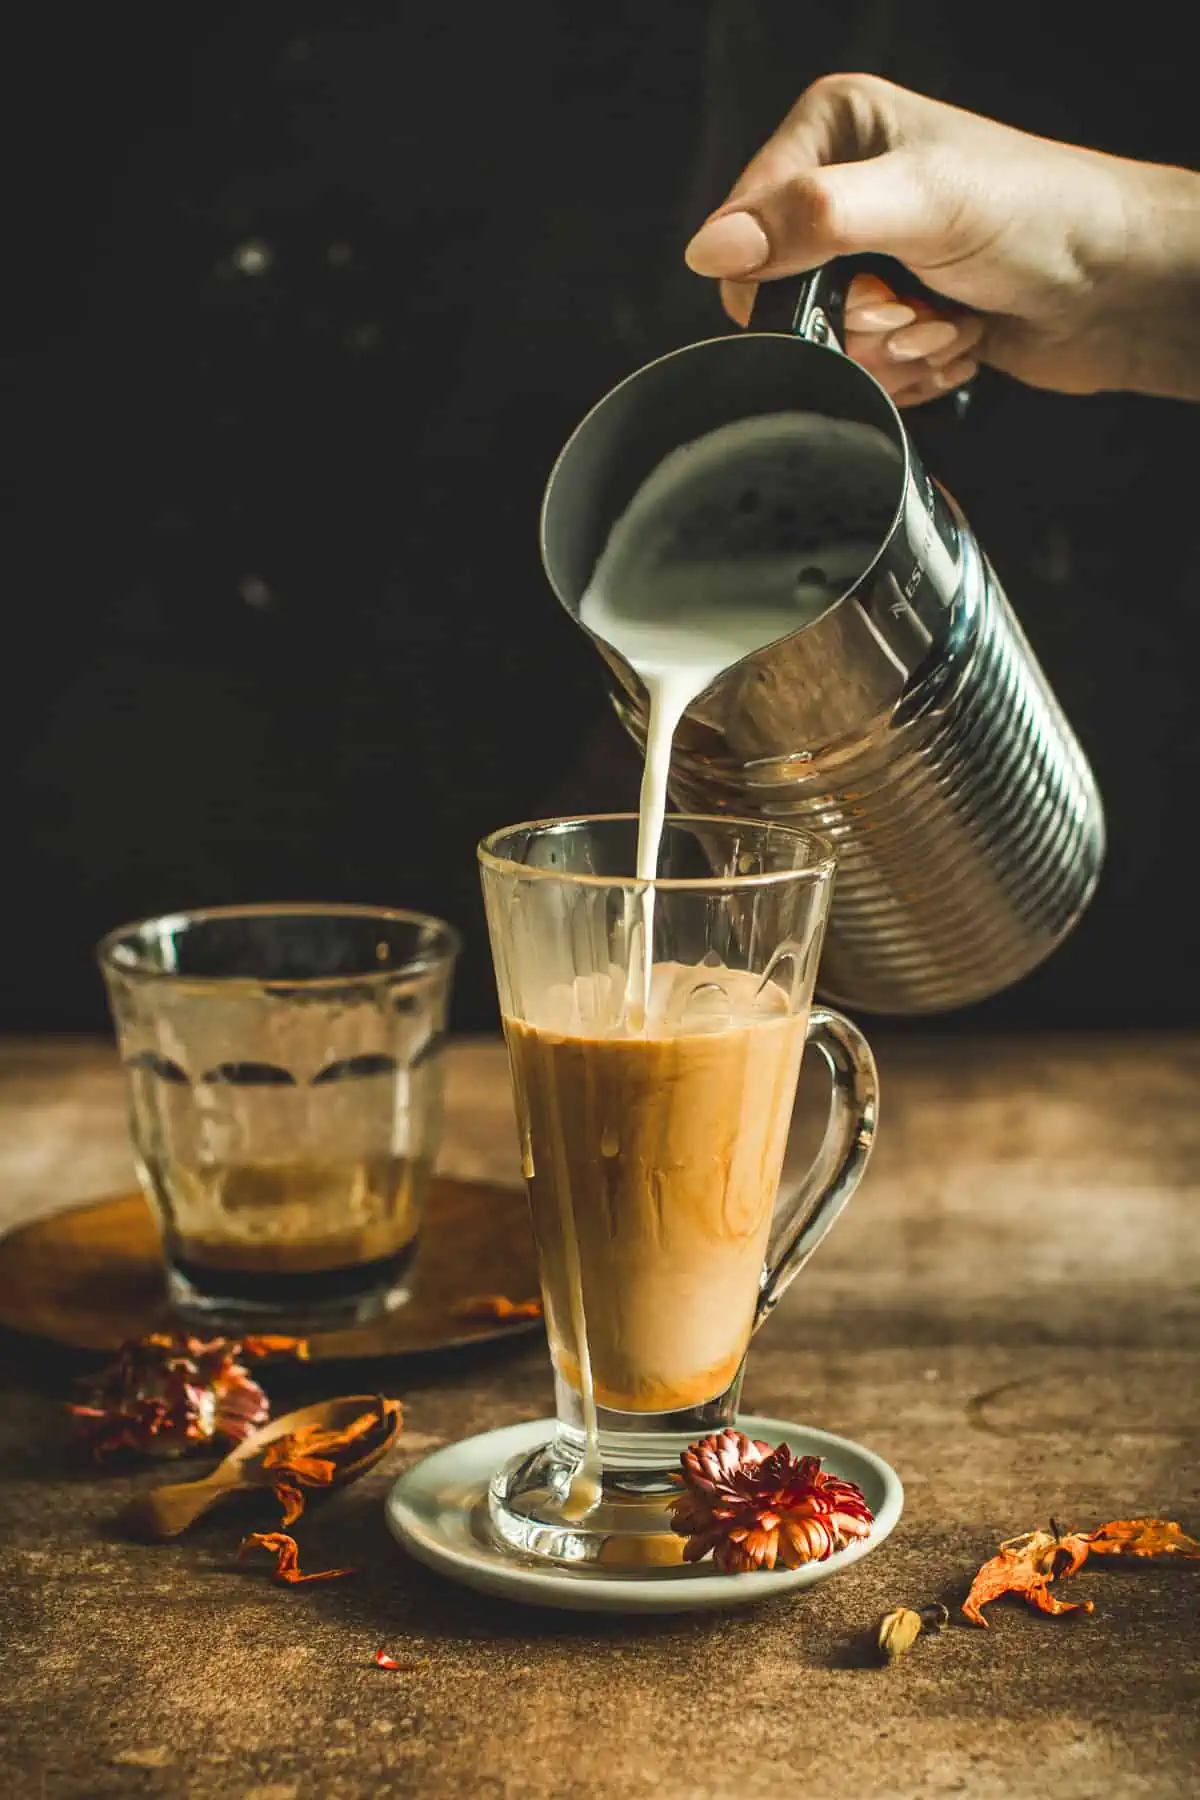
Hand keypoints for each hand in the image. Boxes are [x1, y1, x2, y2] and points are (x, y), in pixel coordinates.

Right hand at [684, 75, 1199, 404]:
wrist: (1118, 285)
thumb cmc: (1040, 217)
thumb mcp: (918, 205)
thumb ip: (811, 220)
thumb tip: (710, 247)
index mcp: (835, 130)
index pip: (744, 229)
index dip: (788, 283)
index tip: (858, 283)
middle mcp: (848, 187)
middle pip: (787, 301)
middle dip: (858, 324)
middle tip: (914, 303)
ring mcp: (876, 254)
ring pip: (832, 345)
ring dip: (896, 352)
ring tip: (950, 318)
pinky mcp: (901, 311)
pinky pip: (870, 371)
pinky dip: (917, 371)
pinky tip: (959, 338)